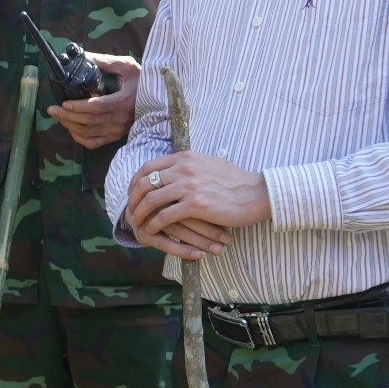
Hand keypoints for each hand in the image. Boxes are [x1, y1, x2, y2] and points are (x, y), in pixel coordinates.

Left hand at [48, 55, 139, 149]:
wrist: (158, 99)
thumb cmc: (141, 81)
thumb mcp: (127, 66)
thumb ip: (107, 62)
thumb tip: (85, 57)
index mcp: (124, 101)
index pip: (98, 107)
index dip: (79, 107)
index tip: (64, 102)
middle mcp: (121, 118)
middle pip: (90, 121)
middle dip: (68, 115)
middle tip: (52, 109)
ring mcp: (118, 130)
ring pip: (89, 133)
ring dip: (70, 125)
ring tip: (58, 116)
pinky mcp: (116, 136)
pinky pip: (94, 143)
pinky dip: (79, 138)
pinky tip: (71, 128)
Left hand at [125, 153, 270, 259]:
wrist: (257, 193)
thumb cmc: (235, 182)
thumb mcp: (208, 164)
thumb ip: (189, 165)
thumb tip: (173, 168)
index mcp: (185, 157)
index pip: (148, 166)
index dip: (135, 181)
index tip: (132, 193)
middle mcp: (184, 168)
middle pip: (145, 183)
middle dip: (133, 199)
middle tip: (130, 211)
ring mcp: (189, 186)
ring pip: (151, 200)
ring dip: (140, 214)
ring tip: (137, 223)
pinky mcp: (196, 204)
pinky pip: (165, 216)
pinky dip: (154, 224)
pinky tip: (152, 230)